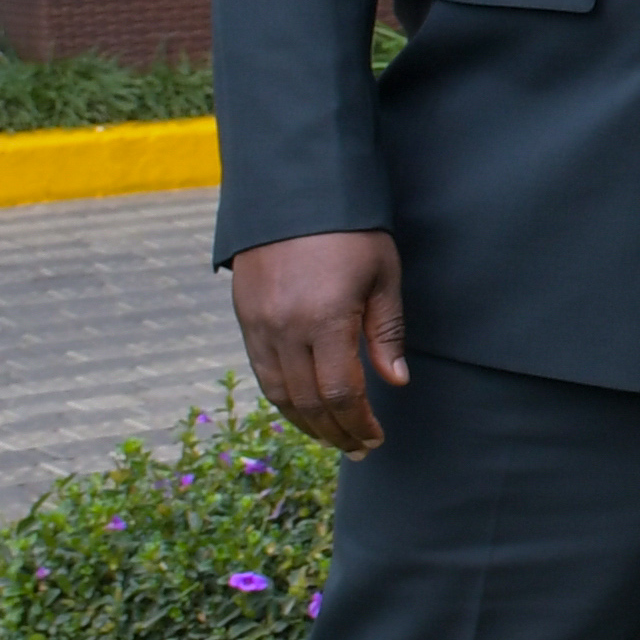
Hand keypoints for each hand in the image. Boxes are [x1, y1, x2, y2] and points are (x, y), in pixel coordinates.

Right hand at [230, 230, 408, 454]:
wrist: (292, 190)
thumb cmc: (350, 229)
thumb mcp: (382, 275)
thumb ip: (386, 332)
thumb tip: (395, 382)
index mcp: (325, 319)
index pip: (341, 392)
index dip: (358, 422)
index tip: (376, 438)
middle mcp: (285, 328)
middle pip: (308, 402)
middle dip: (335, 432)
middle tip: (358, 449)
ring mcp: (259, 324)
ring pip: (279, 393)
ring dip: (306, 423)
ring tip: (333, 437)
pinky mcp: (244, 316)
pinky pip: (261, 371)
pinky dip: (283, 398)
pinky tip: (304, 408)